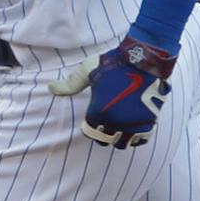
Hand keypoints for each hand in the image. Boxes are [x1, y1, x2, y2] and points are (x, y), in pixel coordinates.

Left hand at [50, 37, 175, 147]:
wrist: (143, 58)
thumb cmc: (113, 62)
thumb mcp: (87, 70)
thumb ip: (70, 83)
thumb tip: (50, 87)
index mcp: (99, 112)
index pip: (90, 132)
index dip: (90, 125)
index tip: (94, 116)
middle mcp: (116, 122)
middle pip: (106, 140)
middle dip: (104, 132)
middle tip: (106, 120)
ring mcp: (133, 124)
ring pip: (124, 143)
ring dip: (120, 137)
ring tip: (120, 124)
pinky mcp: (149, 121)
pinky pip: (141, 139)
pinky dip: (137, 136)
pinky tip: (134, 125)